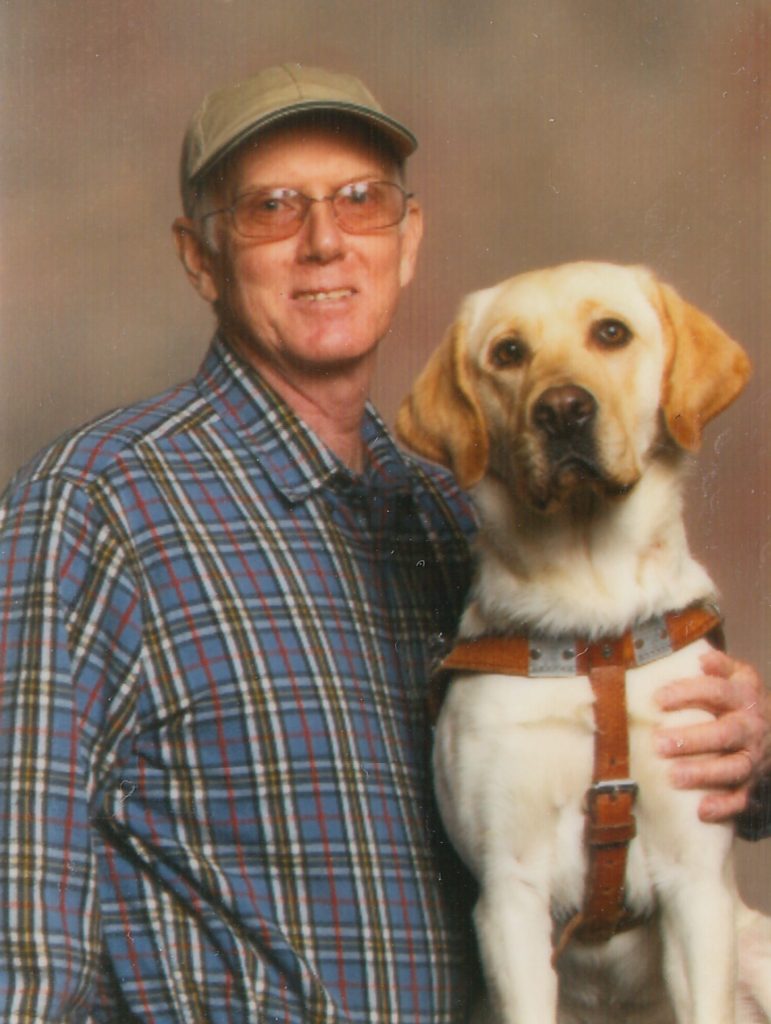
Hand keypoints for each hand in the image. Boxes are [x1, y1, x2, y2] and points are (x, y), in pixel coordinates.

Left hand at [654, 649, 770, 822]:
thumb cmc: (742, 702)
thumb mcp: (739, 677)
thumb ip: (721, 666)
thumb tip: (702, 658)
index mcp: (744, 697)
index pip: (717, 691)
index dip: (688, 693)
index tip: (658, 699)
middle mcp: (751, 728)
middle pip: (725, 733)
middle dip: (692, 739)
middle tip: (658, 743)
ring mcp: (753, 758)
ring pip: (733, 768)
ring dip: (703, 773)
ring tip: (673, 776)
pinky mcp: (753, 784)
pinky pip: (742, 799)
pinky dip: (723, 806)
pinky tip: (702, 810)